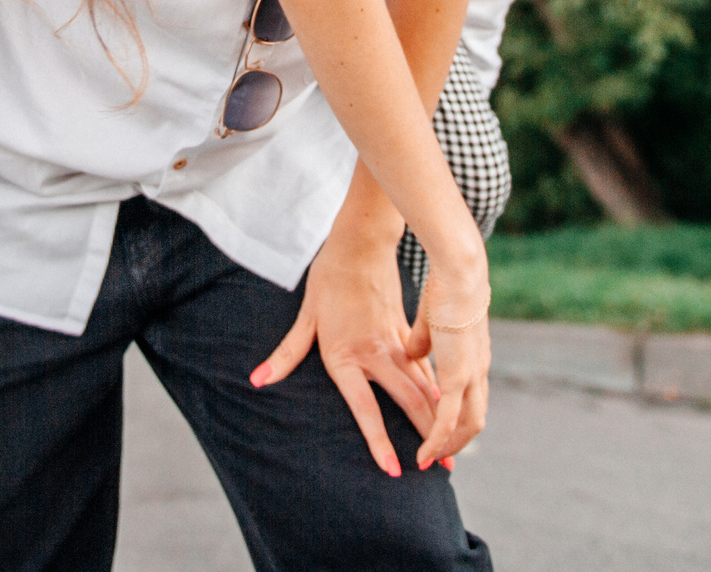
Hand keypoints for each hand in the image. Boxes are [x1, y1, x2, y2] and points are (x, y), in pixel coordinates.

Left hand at [250, 218, 437, 477]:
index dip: (379, 440)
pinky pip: (427, 368)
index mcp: (346, 353)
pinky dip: (440, 392)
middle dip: (426, 436)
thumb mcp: (306, 317)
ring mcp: (396, 342)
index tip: (393, 468)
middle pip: (406, 401)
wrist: (361, 242)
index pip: (364, 407)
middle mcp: (376, 352)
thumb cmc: (329, 279)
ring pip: (424, 387)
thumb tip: (257, 380)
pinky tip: (451, 409)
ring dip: (438, 418)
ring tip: (452, 450)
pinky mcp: (410, 332)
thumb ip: (286, 354)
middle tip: (441, 467)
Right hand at [405, 249, 489, 469]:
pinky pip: (448, 420)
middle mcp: (477, 370)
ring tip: (427, 460)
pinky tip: (424, 454)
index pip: (471, 395)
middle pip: (474, 418)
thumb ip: (424, 338)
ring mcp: (470, 375)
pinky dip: (437, 441)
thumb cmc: (446, 283)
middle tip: (439, 458)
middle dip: (457, 441)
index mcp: (473, 355)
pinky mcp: (457, 376)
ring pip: (466, 425)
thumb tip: (414, 353)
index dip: (457, 415)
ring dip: (447, 447)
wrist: (460, 270)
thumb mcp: (433, 317)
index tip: (441, 430)